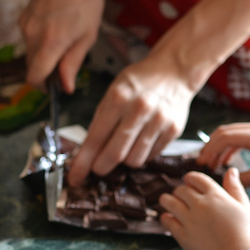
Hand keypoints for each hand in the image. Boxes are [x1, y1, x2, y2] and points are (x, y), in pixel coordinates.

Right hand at [19, 0, 103, 92]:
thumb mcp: (87, 35)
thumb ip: (74, 62)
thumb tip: (66, 86)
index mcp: (50, 44)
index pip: (34, 77)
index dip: (42, 87)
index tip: (51, 88)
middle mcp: (33, 36)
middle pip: (32, 67)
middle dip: (45, 71)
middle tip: (64, 65)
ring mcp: (26, 26)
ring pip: (30, 52)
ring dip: (43, 55)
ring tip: (63, 40)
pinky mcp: (24, 17)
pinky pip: (29, 37)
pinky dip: (40, 40)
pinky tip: (55, 28)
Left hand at [67, 53, 192, 186]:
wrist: (174, 70)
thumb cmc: (138, 83)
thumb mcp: (112, 93)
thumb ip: (99, 123)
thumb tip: (85, 156)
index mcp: (118, 98)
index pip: (96, 139)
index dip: (83, 163)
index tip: (75, 178)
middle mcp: (140, 109)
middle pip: (115, 155)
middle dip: (102, 167)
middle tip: (98, 168)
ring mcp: (159, 120)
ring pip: (134, 161)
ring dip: (124, 160)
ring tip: (124, 146)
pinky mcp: (173, 130)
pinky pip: (150, 156)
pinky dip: (142, 154)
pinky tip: (141, 140)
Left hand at [159, 167, 249, 249]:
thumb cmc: (245, 234)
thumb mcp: (244, 207)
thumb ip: (235, 187)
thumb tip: (231, 171)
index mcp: (215, 195)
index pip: (196, 178)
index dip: (190, 178)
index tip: (188, 181)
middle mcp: (200, 204)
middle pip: (181, 190)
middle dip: (180, 191)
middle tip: (180, 195)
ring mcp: (189, 220)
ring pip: (169, 202)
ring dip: (166, 200)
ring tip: (167, 201)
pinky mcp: (182, 235)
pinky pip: (167, 221)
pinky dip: (165, 217)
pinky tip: (168, 218)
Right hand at [196, 122, 249, 186]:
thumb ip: (246, 180)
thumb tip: (226, 183)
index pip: (225, 137)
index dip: (210, 149)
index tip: (201, 163)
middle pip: (223, 132)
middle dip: (209, 147)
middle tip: (201, 164)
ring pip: (229, 133)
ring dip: (217, 146)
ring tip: (210, 164)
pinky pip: (238, 136)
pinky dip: (227, 147)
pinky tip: (224, 161)